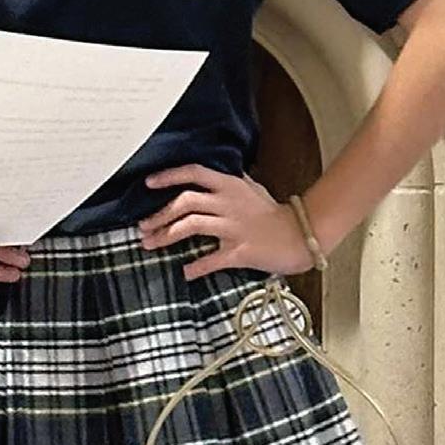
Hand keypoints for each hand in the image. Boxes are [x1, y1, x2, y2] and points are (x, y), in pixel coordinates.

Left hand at [139, 165, 312, 280]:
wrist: (301, 235)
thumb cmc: (276, 214)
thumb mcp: (254, 189)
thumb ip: (235, 181)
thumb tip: (222, 173)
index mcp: (230, 186)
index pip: (194, 173)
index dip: (169, 176)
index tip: (148, 183)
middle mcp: (228, 203)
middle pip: (185, 202)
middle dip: (159, 214)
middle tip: (143, 226)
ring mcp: (233, 227)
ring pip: (191, 226)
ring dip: (166, 236)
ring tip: (150, 244)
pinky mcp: (240, 250)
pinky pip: (212, 259)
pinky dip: (196, 266)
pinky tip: (185, 271)